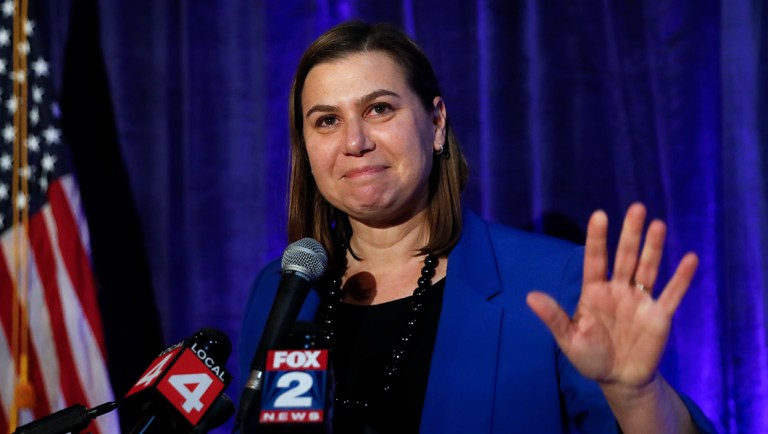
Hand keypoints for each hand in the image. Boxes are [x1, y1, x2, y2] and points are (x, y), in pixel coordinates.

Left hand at [526, 203, 698, 388]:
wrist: (618, 379)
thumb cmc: (590, 357)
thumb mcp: (568, 339)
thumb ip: (553, 317)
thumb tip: (529, 297)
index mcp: (595, 292)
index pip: (596, 260)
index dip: (597, 239)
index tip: (599, 215)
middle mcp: (619, 290)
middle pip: (625, 257)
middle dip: (630, 234)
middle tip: (636, 208)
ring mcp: (640, 300)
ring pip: (648, 268)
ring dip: (654, 248)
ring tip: (658, 225)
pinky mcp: (660, 316)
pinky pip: (672, 294)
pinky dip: (682, 278)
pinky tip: (691, 258)